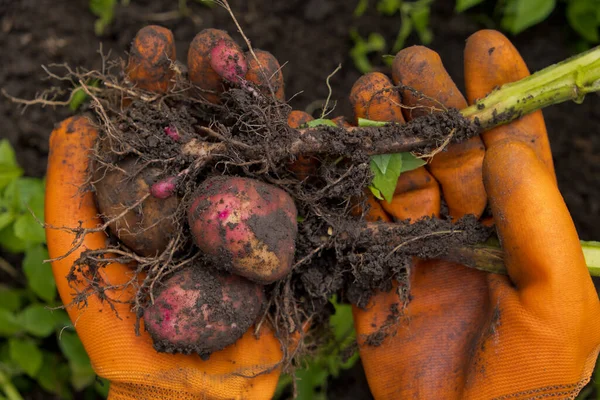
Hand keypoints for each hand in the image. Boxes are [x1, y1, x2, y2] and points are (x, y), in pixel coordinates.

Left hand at [45, 26, 285, 399]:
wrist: (186, 388)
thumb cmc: (121, 329)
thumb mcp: (78, 258)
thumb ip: (72, 190)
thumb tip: (75, 120)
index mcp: (155, 185)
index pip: (155, 120)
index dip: (153, 81)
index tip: (154, 47)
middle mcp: (204, 187)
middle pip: (210, 120)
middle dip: (210, 77)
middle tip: (211, 48)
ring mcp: (247, 205)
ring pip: (257, 140)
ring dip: (260, 98)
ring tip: (258, 64)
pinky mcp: (285, 230)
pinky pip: (299, 183)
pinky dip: (302, 148)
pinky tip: (299, 115)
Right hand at [350, 30, 599, 398]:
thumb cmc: (527, 379)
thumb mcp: (560, 302)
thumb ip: (538, 222)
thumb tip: (507, 146)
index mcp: (517, 227)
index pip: (509, 147)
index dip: (497, 95)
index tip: (483, 47)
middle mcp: (467, 226)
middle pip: (447, 150)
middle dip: (431, 102)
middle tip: (409, 63)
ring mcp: (416, 243)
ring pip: (399, 173)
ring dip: (385, 130)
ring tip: (369, 90)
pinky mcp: (372, 266)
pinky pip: (357, 213)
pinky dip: (345, 178)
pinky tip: (334, 143)